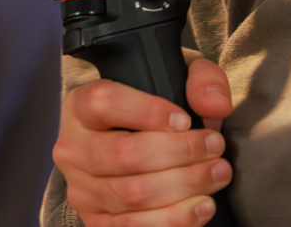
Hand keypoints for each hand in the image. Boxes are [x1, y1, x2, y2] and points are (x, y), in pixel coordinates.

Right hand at [54, 57, 233, 226]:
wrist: (138, 143)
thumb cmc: (157, 110)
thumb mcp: (179, 78)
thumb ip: (202, 80)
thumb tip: (214, 106)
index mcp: (81, 105)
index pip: (105, 102)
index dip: (148, 111)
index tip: (185, 120)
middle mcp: (73, 149)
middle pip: (124, 153)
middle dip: (181, 152)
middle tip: (216, 146)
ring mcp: (82, 191)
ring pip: (133, 195)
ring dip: (184, 186)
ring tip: (216, 173)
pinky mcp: (97, 223)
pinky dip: (174, 220)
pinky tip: (201, 206)